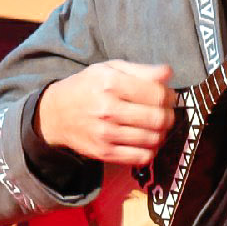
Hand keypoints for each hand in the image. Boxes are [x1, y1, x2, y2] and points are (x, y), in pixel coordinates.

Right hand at [37, 60, 174, 165]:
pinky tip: (146, 140)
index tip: (169, 97)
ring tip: (156, 126)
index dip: (170, 96)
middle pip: (158, 118)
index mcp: (111, 83)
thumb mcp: (110, 68)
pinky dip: (151, 149)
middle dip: (169, 115)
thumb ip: (141, 70)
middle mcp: (108, 109)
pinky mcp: (104, 152)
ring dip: (162, 133)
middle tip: (165, 112)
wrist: (56, 114)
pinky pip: (141, 157)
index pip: (157, 94)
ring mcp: (106, 133)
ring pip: (153, 138)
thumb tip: (168, 74)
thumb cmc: (87, 87)